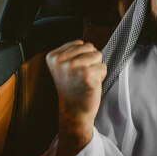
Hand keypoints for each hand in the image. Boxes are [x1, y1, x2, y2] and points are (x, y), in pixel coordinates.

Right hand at [46, 40, 106, 155]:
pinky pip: (103, 67)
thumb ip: (72, 53)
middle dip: (91, 61)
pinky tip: (91, 84)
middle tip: (82, 76)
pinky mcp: (87, 74)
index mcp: (53, 56)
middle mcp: (61, 60)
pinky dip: (101, 76)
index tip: (74, 72)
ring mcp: (73, 66)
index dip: (82, 57)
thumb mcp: (63, 67)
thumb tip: (87, 44)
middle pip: (90, 47)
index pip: (80, 43)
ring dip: (96, 68)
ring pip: (98, 55)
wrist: (74, 112)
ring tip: (86, 79)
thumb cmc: (72, 89)